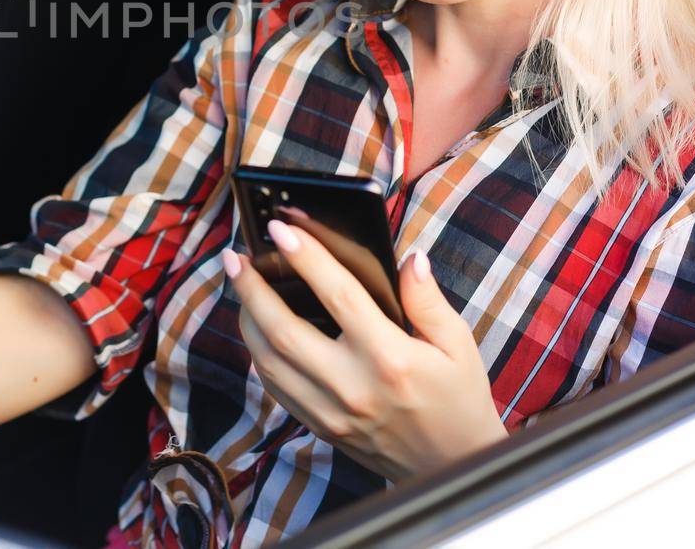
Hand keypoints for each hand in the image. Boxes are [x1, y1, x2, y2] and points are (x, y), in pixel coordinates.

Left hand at [222, 220, 506, 481]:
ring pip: (269, 361)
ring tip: (242, 287)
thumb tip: (409, 259)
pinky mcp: (321, 427)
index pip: (337, 296)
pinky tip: (257, 331)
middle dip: (252, 289)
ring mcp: (331, 411)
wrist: (452, 465)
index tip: (281, 228)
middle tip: (236, 257)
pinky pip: (275, 388)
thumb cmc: (457, 400)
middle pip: (283, 330)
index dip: (306, 257)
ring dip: (247, 320)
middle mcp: (352, 386)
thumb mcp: (458, 345)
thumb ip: (428, 300)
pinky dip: (260, 355)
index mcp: (389, 358)